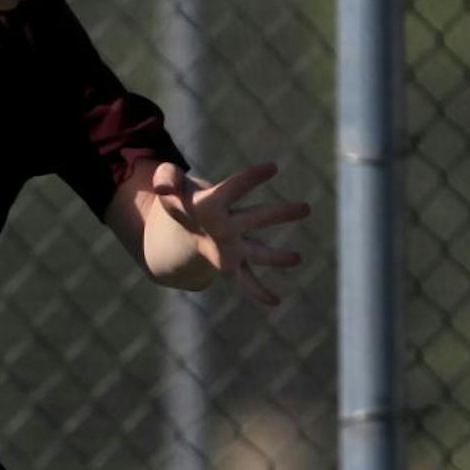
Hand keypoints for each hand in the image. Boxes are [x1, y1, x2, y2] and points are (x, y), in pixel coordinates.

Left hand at [152, 161, 309, 306]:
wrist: (185, 226)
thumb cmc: (182, 201)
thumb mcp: (168, 185)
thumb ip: (165, 177)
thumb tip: (164, 185)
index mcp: (216, 200)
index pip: (235, 187)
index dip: (251, 177)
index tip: (273, 167)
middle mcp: (231, 222)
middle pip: (257, 216)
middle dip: (280, 213)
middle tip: (306, 208)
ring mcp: (234, 244)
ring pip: (258, 250)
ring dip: (276, 257)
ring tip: (297, 259)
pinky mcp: (231, 264)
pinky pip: (246, 279)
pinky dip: (258, 291)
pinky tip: (274, 301)